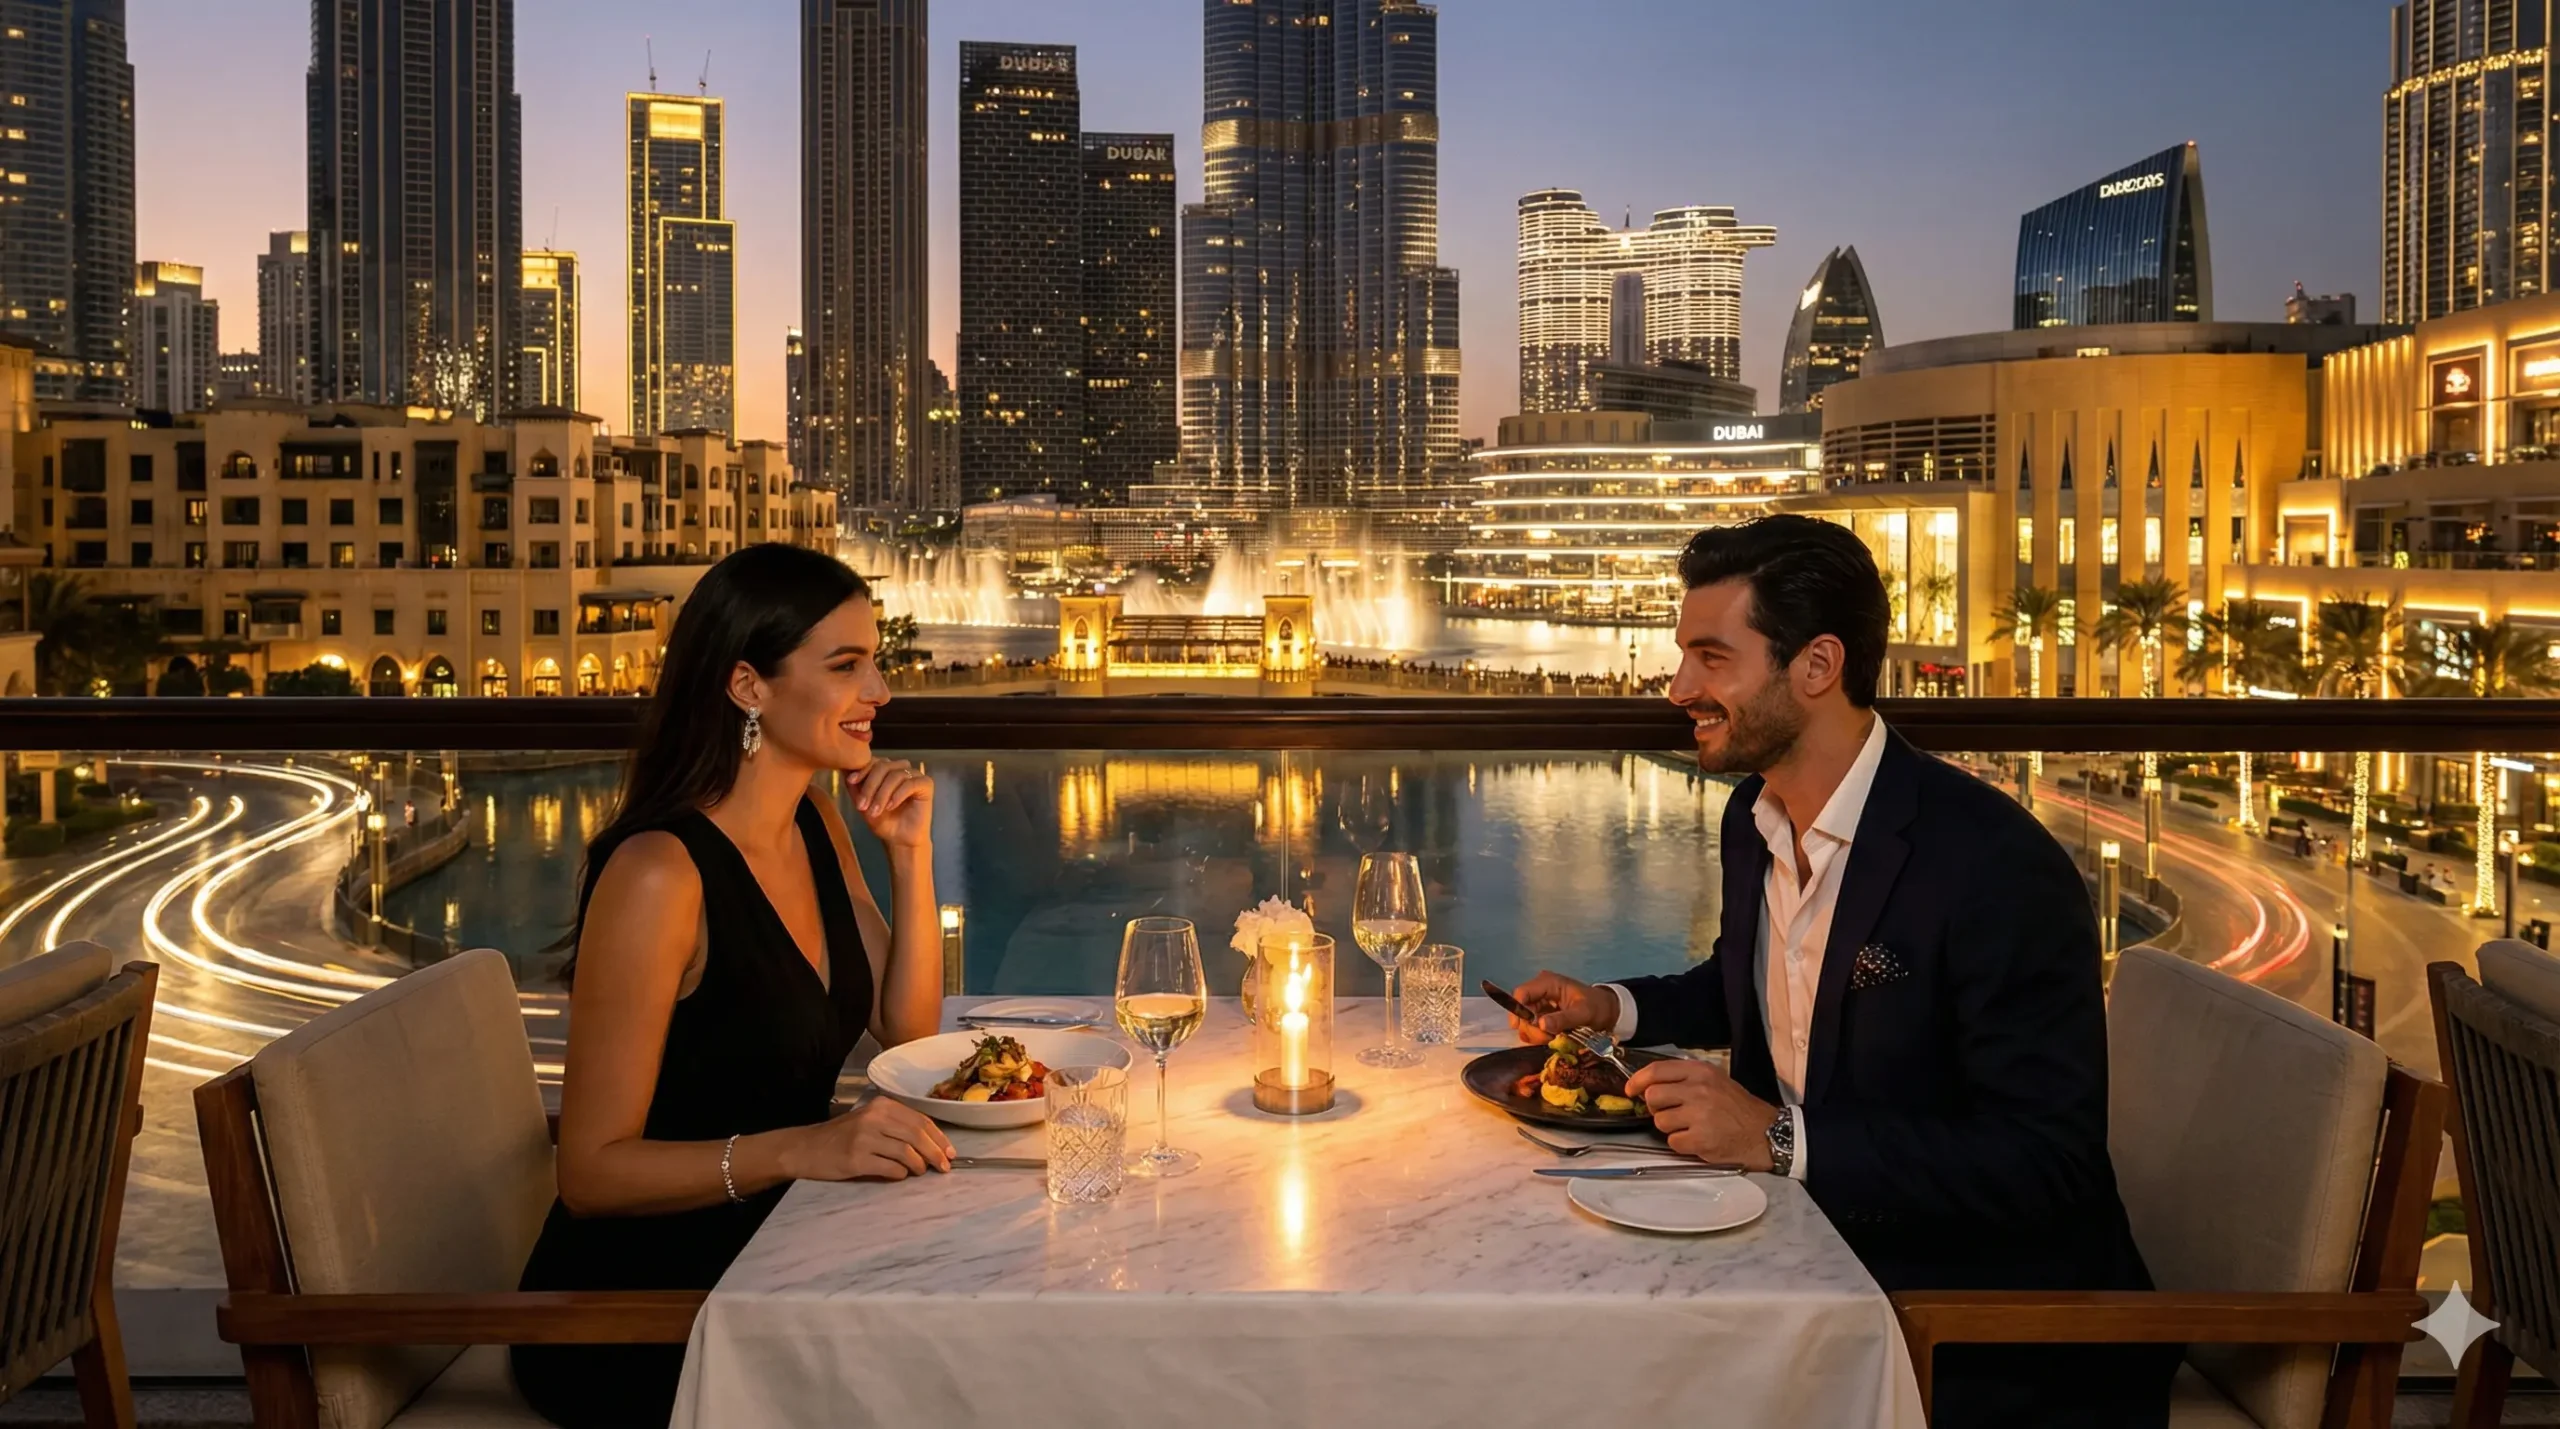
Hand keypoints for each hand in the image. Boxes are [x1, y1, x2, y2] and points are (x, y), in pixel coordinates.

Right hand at [787, 1096, 954, 1180]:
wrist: (805, 1148)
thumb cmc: (841, 1136)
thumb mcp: (869, 1121)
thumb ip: (896, 1127)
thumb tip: (932, 1145)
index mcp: (882, 1106)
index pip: (921, 1120)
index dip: (939, 1138)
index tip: (950, 1152)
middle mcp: (874, 1118)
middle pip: (917, 1135)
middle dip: (936, 1153)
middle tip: (944, 1167)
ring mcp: (865, 1138)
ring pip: (907, 1153)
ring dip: (919, 1166)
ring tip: (920, 1172)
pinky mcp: (856, 1159)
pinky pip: (890, 1169)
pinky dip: (900, 1175)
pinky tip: (899, 1176)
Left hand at [850, 758, 932, 849]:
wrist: (900, 840)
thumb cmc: (883, 821)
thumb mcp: (864, 803)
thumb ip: (855, 787)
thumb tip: (843, 768)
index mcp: (887, 769)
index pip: (874, 761)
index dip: (862, 770)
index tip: (851, 782)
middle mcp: (901, 768)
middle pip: (883, 766)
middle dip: (870, 786)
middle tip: (862, 806)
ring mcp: (914, 775)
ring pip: (895, 775)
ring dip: (882, 794)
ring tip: (875, 811)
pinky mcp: (926, 784)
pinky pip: (910, 783)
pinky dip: (898, 795)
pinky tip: (891, 806)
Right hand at [1507, 971, 1619, 1042]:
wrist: (1607, 1012)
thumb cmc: (1597, 1007)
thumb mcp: (1583, 1013)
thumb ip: (1563, 1019)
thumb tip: (1541, 1024)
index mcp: (1548, 983)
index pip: (1522, 993)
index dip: (1518, 1010)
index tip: (1525, 1027)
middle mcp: (1539, 992)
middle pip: (1520, 1010)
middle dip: (1530, 1027)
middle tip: (1548, 1038)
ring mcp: (1539, 1004)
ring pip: (1524, 1022)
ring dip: (1535, 1034)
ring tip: (1553, 1037)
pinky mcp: (1541, 1016)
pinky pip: (1531, 1028)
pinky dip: (1538, 1036)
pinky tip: (1551, 1037)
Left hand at [1624, 1060, 1780, 1171]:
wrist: (1767, 1133)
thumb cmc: (1738, 1108)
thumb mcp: (1715, 1080)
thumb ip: (1685, 1079)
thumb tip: (1649, 1085)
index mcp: (1700, 1072)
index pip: (1656, 1071)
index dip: (1637, 1081)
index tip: (1631, 1090)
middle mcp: (1698, 1090)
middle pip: (1653, 1097)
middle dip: (1655, 1108)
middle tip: (1669, 1112)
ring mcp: (1699, 1115)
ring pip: (1660, 1122)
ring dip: (1671, 1128)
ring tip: (1690, 1127)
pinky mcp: (1700, 1139)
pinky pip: (1673, 1142)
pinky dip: (1682, 1144)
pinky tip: (1698, 1140)